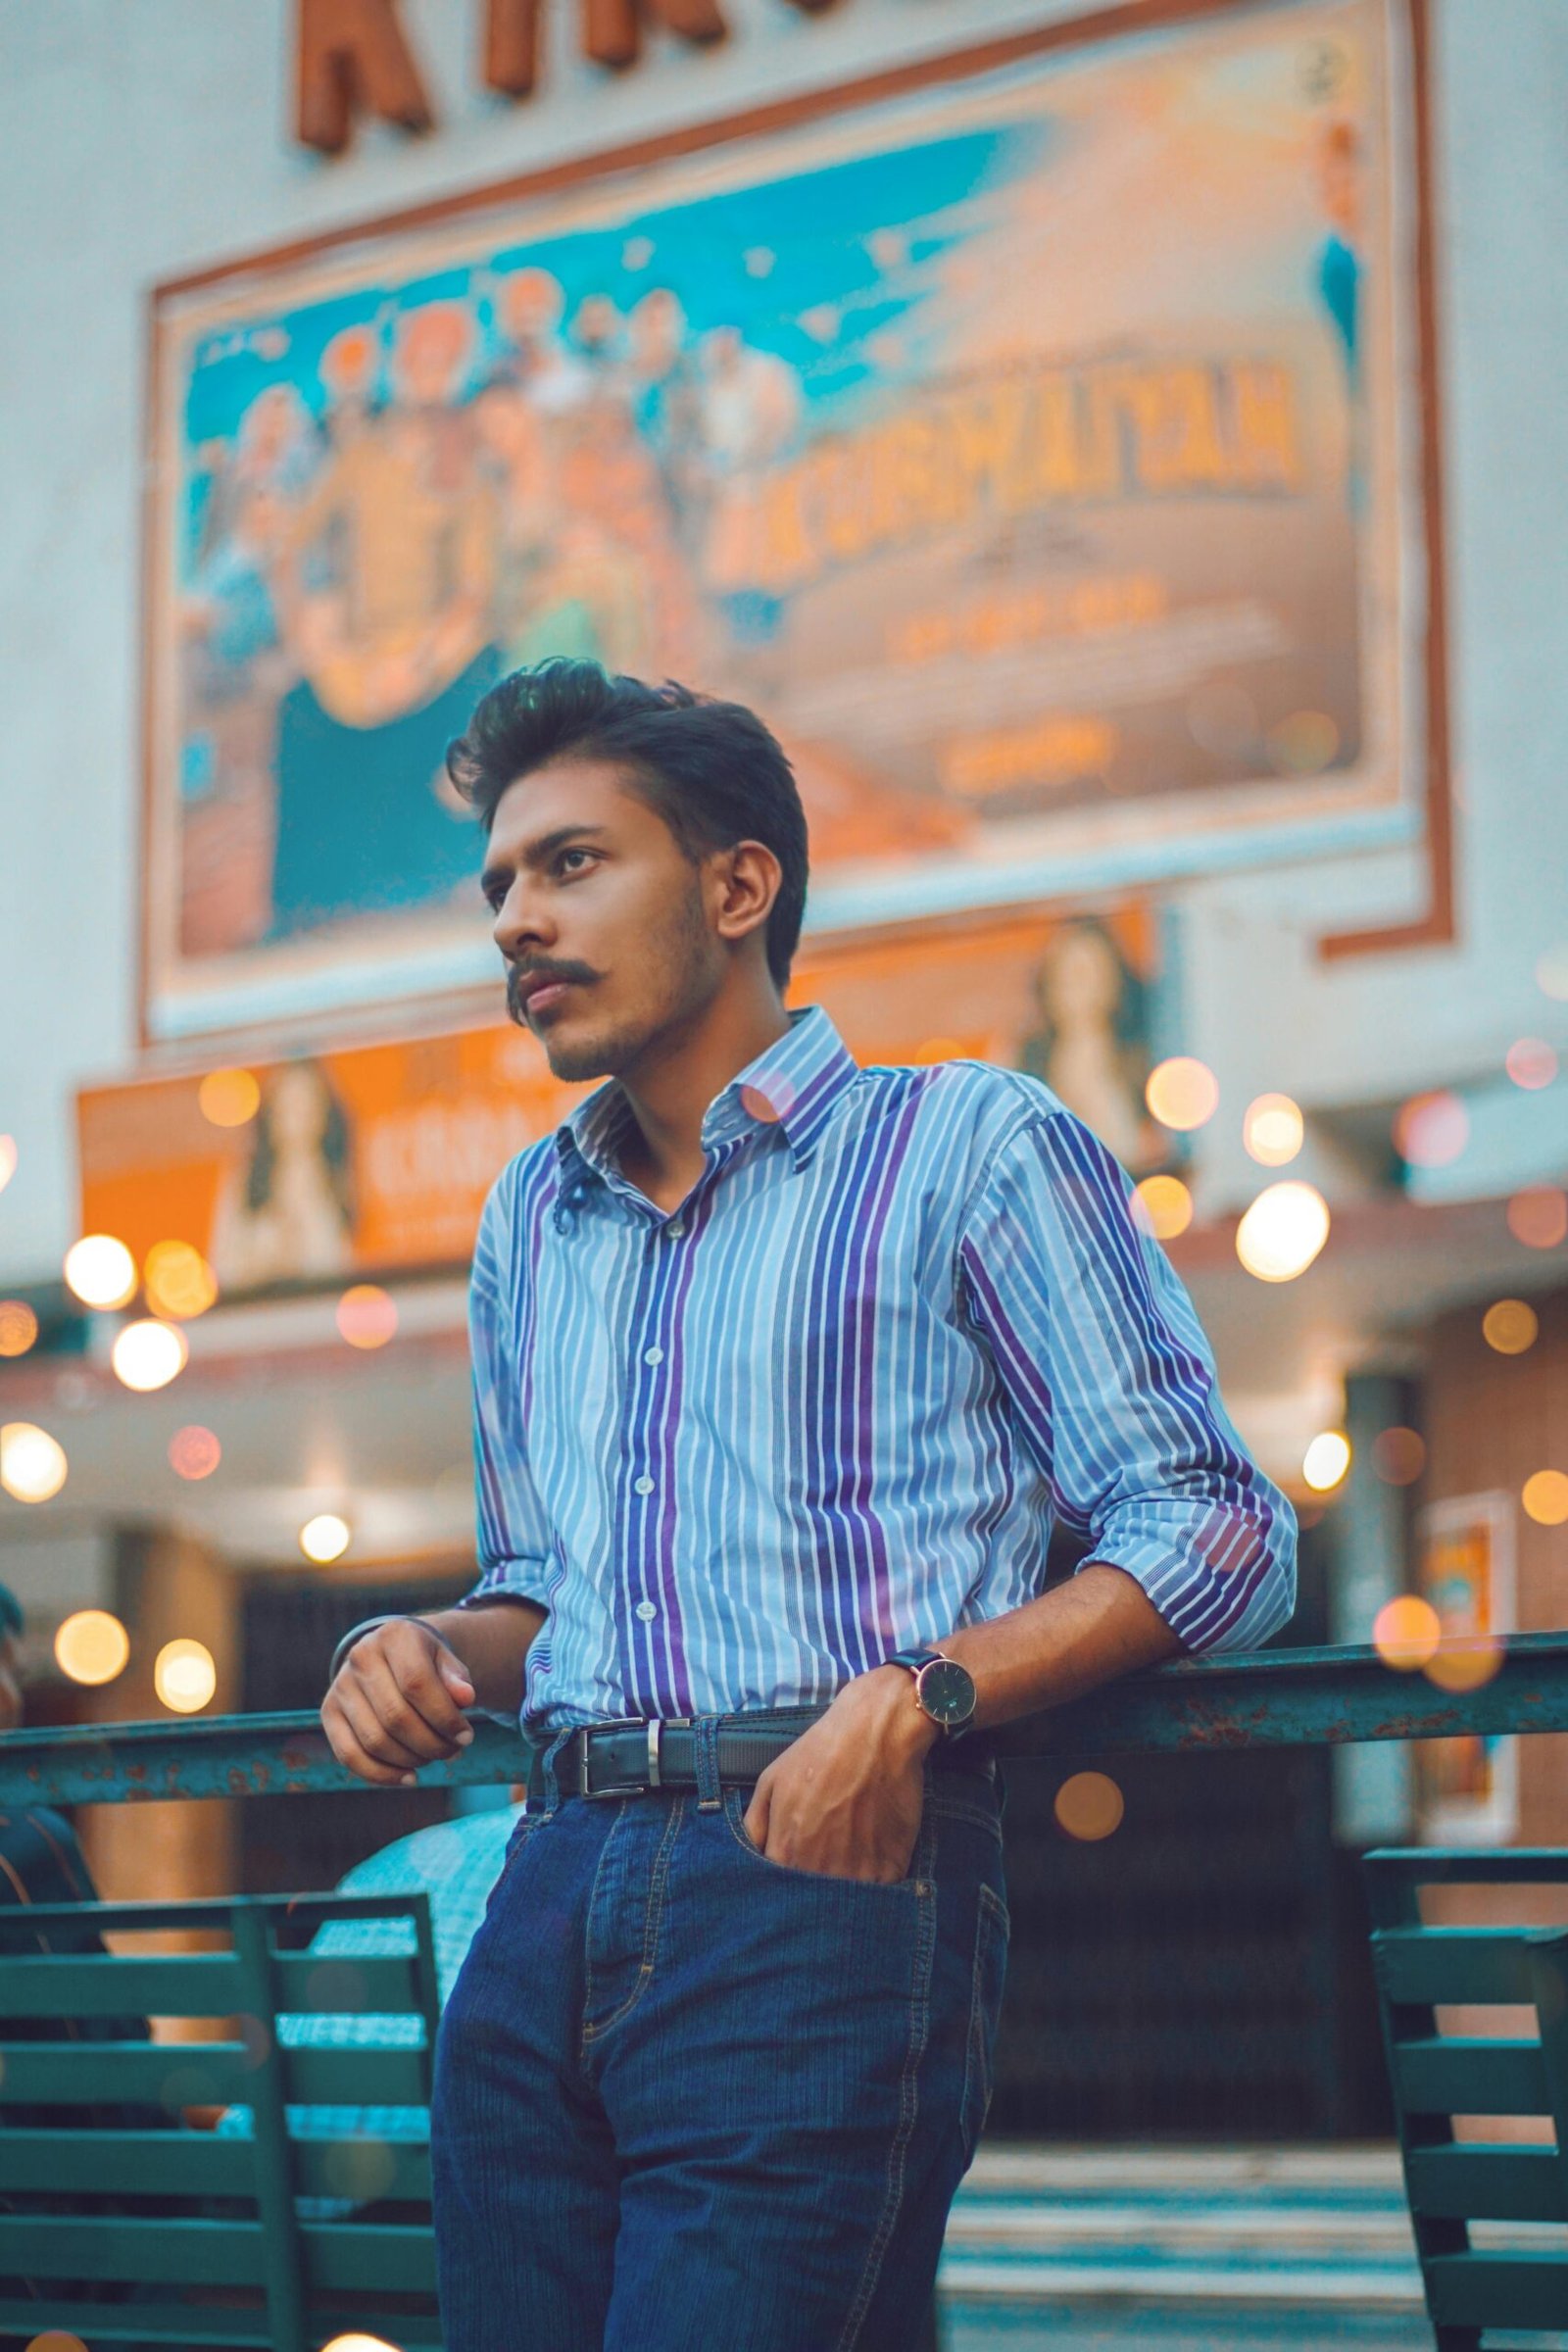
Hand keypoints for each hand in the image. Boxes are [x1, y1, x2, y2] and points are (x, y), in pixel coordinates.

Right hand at [321, 1618, 476, 1786]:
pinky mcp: (330, 1713)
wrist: (392, 1655)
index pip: (416, 1683)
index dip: (444, 1717)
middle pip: (396, 1716)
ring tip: (434, 1757)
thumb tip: (465, 1698)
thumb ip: (458, 1678)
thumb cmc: (426, 1662)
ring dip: (411, 1759)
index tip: (466, 1736)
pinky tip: (409, 1777)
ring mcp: (341, 1685)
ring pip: (375, 1740)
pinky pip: (349, 1755)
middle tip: (453, 1750)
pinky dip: (382, 1774)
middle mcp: (361, 1657)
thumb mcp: (446, 1661)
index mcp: (394, 1636)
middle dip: (431, 1743)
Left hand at [742, 1667, 939, 1883]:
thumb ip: (755, 1826)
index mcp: (786, 1851)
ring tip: (846, 1874)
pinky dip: (875, 1887)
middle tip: (821, 1878)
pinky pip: (880, 1894)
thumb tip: (751, 1860)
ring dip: (845, 1898)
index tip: (792, 1881)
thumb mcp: (771, 1780)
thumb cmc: (821, 1751)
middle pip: (812, 1905)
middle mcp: (819, 1868)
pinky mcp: (892, 1864)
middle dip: (813, 1900)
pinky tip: (872, 1866)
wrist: (876, 1730)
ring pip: (846, 1904)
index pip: (778, 1894)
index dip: (783, 1892)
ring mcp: (857, 1870)